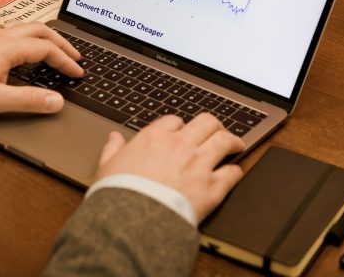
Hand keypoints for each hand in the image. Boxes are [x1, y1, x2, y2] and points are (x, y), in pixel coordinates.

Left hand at [0, 22, 83, 116]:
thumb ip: (28, 100)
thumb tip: (57, 101)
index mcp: (8, 48)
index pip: (47, 49)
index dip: (66, 60)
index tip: (77, 72)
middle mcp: (1, 37)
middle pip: (40, 29)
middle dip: (61, 42)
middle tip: (74, 55)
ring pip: (26, 26)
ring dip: (46, 36)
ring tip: (56, 48)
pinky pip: (12, 30)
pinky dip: (29, 36)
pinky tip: (25, 48)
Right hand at [96, 113, 244, 221]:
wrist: (133, 222)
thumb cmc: (119, 194)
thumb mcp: (107, 167)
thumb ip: (112, 149)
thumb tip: (113, 138)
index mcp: (155, 137)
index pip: (175, 121)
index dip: (181, 126)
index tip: (183, 132)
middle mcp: (180, 145)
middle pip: (207, 122)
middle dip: (213, 125)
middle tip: (216, 131)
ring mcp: (198, 165)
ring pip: (224, 141)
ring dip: (233, 141)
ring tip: (236, 145)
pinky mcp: (212, 188)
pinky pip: (231, 173)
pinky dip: (235, 172)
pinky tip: (234, 172)